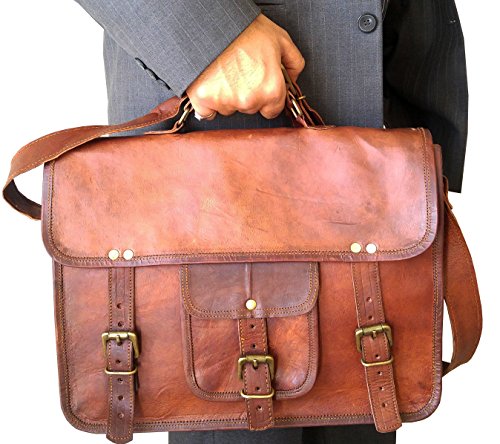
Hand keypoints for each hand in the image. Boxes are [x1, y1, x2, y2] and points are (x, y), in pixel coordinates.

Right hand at [186, 14, 303, 119]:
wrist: (213, 22)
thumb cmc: (245, 29)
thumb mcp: (280, 39)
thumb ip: (293, 63)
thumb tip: (292, 80)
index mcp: (271, 89)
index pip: (272, 111)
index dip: (267, 97)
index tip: (260, 86)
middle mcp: (249, 100)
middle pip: (250, 109)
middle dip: (247, 95)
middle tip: (241, 72)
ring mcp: (225, 101)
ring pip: (229, 109)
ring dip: (228, 97)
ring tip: (226, 73)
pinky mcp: (204, 99)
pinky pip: (207, 112)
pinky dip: (208, 102)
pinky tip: (211, 83)